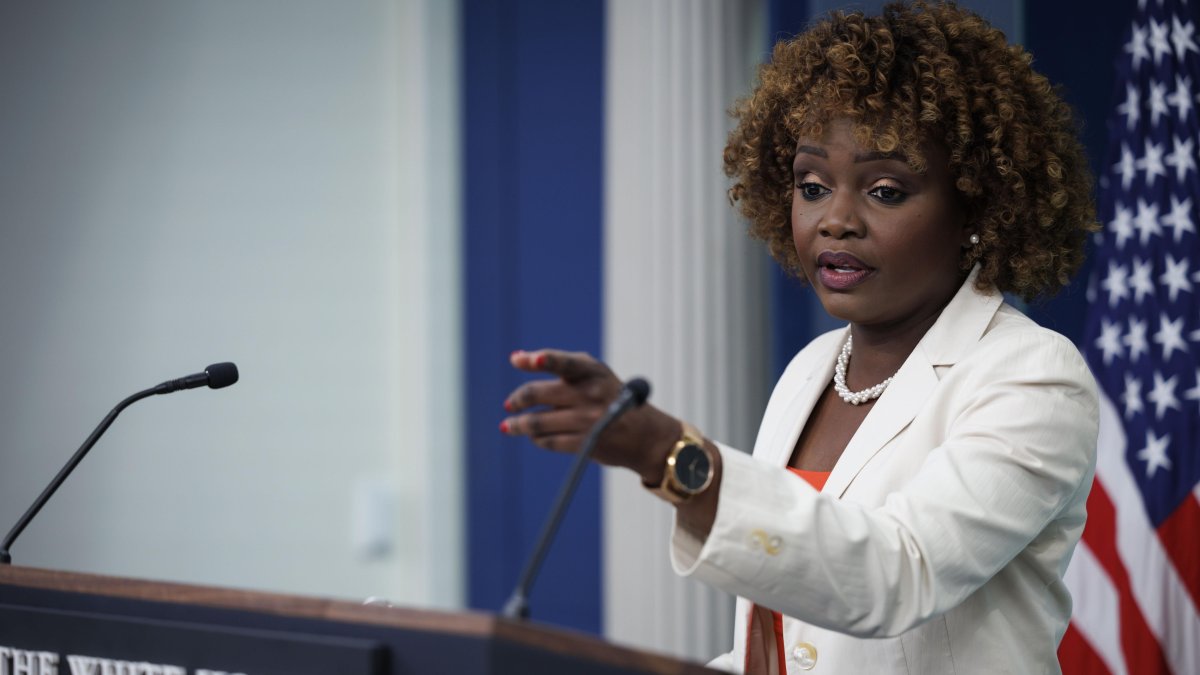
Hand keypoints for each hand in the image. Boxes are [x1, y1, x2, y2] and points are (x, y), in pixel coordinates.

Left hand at [502, 349, 679, 482]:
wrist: (644, 434)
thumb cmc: (609, 395)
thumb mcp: (593, 373)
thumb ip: (558, 363)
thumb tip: (516, 357)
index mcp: (592, 371)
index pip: (564, 362)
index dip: (542, 359)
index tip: (517, 359)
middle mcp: (590, 393)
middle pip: (537, 393)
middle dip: (517, 399)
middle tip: (510, 404)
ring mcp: (588, 420)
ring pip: (537, 421)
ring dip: (517, 424)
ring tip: (509, 425)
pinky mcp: (586, 444)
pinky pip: (548, 441)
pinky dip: (537, 438)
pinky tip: (535, 436)